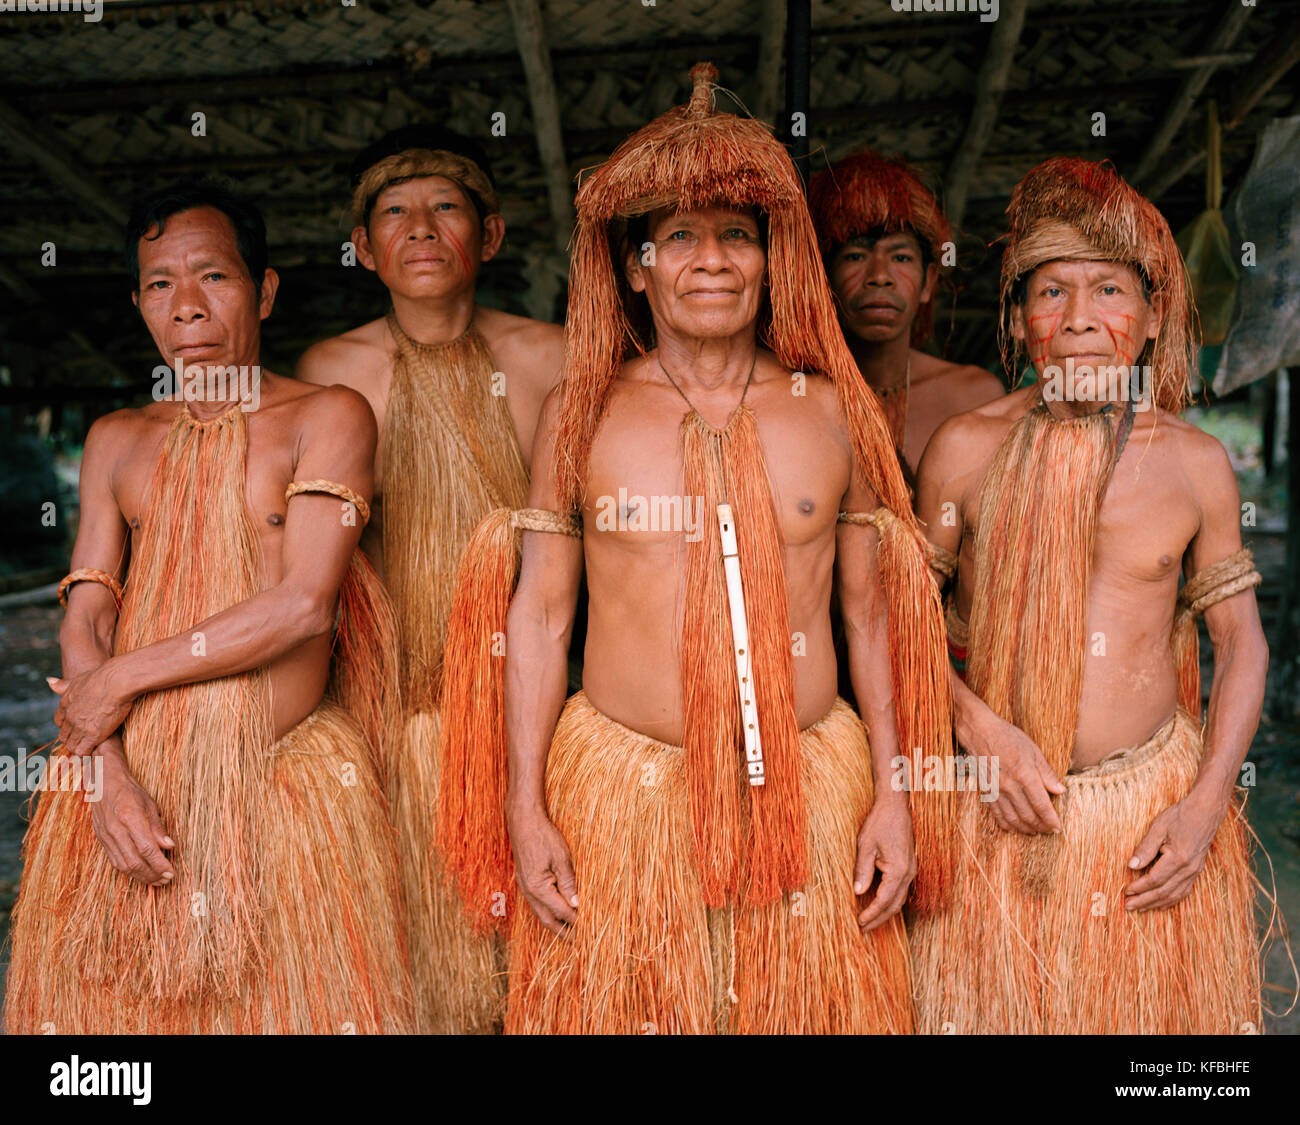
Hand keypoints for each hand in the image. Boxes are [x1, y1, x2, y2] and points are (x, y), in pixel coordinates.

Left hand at [49, 662, 132, 755]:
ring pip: (72, 745)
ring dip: (80, 746)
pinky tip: (96, 747)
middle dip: (73, 738)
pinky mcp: (92, 735)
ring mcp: (80, 727)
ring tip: (92, 745)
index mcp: (65, 704)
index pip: (59, 721)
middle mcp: (69, 717)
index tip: (78, 725)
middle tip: (86, 738)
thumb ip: (63, 684)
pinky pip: (82, 751)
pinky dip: (87, 752)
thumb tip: (49, 681)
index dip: (68, 725)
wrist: (116, 681)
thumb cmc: (102, 677)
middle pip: (64, 736)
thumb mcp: (78, 679)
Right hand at [90, 743, 174, 886]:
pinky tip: (141, 873)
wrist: (104, 783)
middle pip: (135, 861)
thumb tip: (170, 847)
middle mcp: (116, 830)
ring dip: (141, 876)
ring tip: (156, 881)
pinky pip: (115, 861)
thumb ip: (158, 827)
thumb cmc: (130, 791)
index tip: (171, 872)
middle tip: (167, 880)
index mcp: (130, 818)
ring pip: (123, 865)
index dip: (160, 864)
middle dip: (152, 874)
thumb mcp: (150, 804)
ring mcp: (106, 837)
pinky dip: (129, 871)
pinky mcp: (101, 840)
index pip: (147, 849)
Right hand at [508, 804, 577, 937]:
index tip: (591, 929)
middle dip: (564, 932)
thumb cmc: (543, 836)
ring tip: (571, 931)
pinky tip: (558, 911)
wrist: (523, 820)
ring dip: (556, 924)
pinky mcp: (525, 881)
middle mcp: (529, 892)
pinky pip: (538, 904)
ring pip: (541, 914)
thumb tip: (577, 905)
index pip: (562, 912)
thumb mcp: (561, 858)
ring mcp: (525, 887)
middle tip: (580, 941)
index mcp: (538, 888)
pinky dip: (549, 911)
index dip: (577, 921)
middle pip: (548, 920)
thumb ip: (569, 883)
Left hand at [853, 796, 914, 931]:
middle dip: (879, 919)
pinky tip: (879, 902)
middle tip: (863, 929)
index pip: (884, 901)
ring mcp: (911, 870)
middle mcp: (908, 873)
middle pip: (894, 905)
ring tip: (869, 920)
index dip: (871, 914)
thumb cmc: (880, 823)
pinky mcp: (909, 865)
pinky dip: (890, 900)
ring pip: (899, 899)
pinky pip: (901, 889)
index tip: (859, 923)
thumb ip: (862, 870)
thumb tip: (857, 892)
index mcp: (898, 871)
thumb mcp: (865, 845)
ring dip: (885, 911)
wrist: (896, 805)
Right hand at [963, 711, 1064, 834]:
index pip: (1042, 806)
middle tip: (1049, 831)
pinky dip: (1007, 825)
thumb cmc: (1008, 738)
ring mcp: (996, 790)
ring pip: (1013, 819)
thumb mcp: (1033, 751)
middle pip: (1028, 816)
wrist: (980, 732)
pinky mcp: (986, 792)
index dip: (1051, 820)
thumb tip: (1060, 791)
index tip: (1058, 827)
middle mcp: (1010, 786)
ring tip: (1035, 831)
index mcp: (1025, 775)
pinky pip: (997, 814)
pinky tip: (1015, 827)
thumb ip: (1047, 773)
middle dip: (1041, 827)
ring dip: (1026, 829)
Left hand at [1125, 788, 1226, 911]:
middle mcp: (1188, 869)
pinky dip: (1171, 900)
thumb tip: (1131, 866)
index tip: (1126, 891)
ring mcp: (1195, 871)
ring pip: (1174, 895)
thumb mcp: (1158, 827)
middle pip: (1163, 892)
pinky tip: (1161, 903)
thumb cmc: (1180, 816)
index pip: (1154, 879)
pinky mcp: (1197, 871)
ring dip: (1156, 904)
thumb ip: (1145, 848)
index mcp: (1178, 858)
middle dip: (1145, 900)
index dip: (1139, 887)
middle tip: (1128, 907)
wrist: (1206, 812)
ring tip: (1141, 908)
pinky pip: (1184, 891)